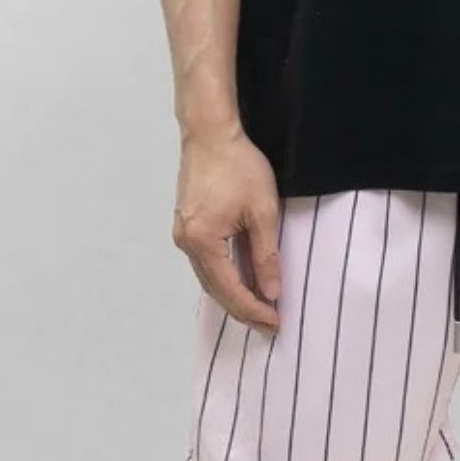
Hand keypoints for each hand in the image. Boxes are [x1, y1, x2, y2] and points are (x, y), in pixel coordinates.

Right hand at [172, 129, 281, 330]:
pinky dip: (224, 278)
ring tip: (259, 310)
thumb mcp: (262, 211)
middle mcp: (186, 243)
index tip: (276, 322)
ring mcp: (183, 235)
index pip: (232, 290)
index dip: (255, 310)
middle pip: (216, 290)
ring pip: (209, 279)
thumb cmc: (238, 165)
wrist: (210, 134)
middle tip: (269, 325)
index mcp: (203, 241)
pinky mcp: (187, 226)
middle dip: (243, 310)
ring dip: (233, 296)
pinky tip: (241, 284)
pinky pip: (205, 264)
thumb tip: (272, 292)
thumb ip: (266, 255)